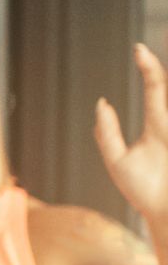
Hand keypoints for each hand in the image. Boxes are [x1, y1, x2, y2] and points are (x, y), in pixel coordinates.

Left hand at [96, 42, 167, 229]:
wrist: (165, 217)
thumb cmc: (142, 189)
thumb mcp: (118, 160)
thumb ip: (109, 133)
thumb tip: (102, 103)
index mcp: (160, 127)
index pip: (155, 90)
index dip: (149, 69)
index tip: (138, 47)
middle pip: (165, 94)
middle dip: (157, 73)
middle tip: (142, 49)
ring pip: (165, 106)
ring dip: (159, 86)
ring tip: (150, 80)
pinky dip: (163, 113)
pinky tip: (161, 132)